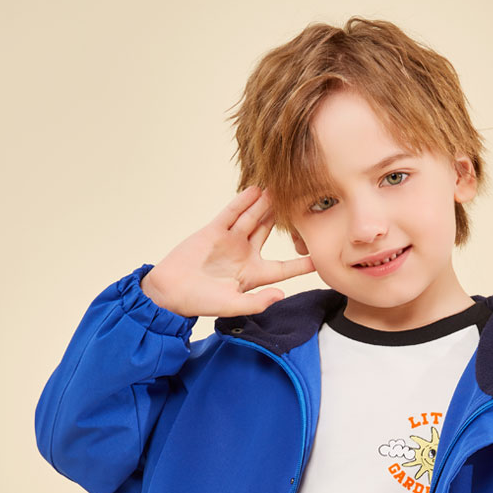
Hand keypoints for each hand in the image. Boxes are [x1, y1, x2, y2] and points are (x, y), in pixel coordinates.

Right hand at [141, 185, 315, 318]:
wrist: (171, 291)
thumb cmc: (201, 303)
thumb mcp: (233, 306)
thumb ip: (258, 302)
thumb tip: (281, 295)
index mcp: (254, 275)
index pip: (284, 267)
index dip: (302, 262)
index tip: (322, 255)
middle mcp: (245, 254)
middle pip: (270, 232)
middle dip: (284, 218)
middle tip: (302, 201)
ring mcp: (230, 240)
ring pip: (253, 218)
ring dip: (266, 203)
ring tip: (281, 187)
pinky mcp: (214, 230)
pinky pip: (232, 213)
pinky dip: (243, 201)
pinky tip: (256, 189)